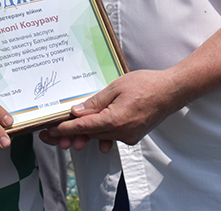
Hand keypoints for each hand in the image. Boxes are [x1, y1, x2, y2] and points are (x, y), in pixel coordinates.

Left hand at [39, 69, 185, 152]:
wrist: (172, 91)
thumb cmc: (146, 84)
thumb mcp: (116, 87)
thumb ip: (95, 102)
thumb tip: (76, 113)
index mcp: (114, 120)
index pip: (82, 128)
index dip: (63, 130)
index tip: (49, 132)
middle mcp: (121, 133)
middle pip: (89, 135)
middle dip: (70, 135)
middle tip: (50, 136)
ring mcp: (129, 136)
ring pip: (100, 137)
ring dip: (85, 136)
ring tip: (66, 138)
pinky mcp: (134, 135)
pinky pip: (112, 136)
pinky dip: (101, 135)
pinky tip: (92, 135)